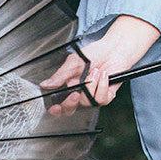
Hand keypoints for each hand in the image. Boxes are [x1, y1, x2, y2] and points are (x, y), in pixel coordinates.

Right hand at [39, 15, 159, 116]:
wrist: (114, 49)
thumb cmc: (94, 53)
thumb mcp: (74, 61)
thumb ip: (60, 74)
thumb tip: (45, 84)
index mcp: (68, 85)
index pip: (58, 103)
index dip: (54, 110)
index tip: (54, 107)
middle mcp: (79, 93)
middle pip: (70, 110)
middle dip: (70, 104)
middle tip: (75, 93)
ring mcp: (92, 96)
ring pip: (87, 103)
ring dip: (92, 86)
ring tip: (96, 71)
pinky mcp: (106, 96)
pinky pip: (101, 99)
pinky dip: (103, 85)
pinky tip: (104, 75)